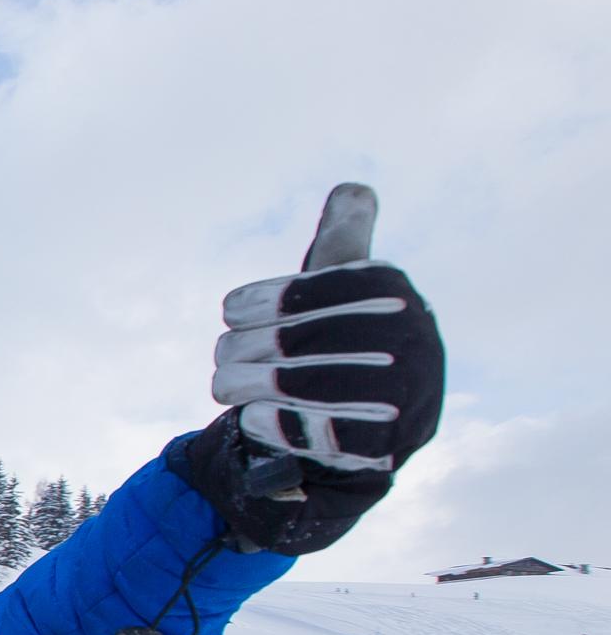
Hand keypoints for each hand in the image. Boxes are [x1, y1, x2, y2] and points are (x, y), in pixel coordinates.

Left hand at [177, 183, 444, 553]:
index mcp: (395, 293)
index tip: (232, 310)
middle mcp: (411, 339)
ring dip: (250, 385)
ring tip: (224, 385)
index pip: (323, 287)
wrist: (375, 431)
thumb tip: (354, 189)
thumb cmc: (346, 346)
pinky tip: (253, 418)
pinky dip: (278, 424)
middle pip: (304, 338)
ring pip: (303, 385)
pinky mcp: (386, 445)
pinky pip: (320, 433)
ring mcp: (404, 394)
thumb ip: (345, 243)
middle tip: (222, 356)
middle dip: (249, 347)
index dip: (268, 299)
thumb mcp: (348, 292)